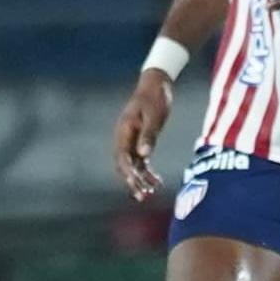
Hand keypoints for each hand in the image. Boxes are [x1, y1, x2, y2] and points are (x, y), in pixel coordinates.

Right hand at [113, 71, 173, 200]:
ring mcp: (131, 139)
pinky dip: (146, 171)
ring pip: (132, 165)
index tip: (137, 184)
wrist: (156, 83)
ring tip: (151, 192)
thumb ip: (149, 135)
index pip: (122, 157)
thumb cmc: (155, 97)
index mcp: (124, 131)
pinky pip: (140, 160)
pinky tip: (157, 181)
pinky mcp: (140, 140)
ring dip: (140, 179)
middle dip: (132, 181)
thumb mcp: (154, 116)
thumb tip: (144, 155)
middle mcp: (124, 137)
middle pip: (124, 165)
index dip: (128, 173)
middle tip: (142, 196)